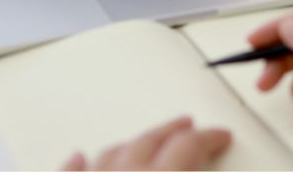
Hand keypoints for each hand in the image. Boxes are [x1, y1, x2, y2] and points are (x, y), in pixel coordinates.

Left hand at [61, 116, 230, 170]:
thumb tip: (208, 168)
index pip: (189, 147)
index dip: (209, 137)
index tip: (220, 135)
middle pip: (151, 140)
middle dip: (173, 130)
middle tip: (189, 126)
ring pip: (113, 152)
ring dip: (134, 142)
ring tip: (145, 139)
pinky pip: (72, 171)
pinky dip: (79, 162)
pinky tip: (79, 155)